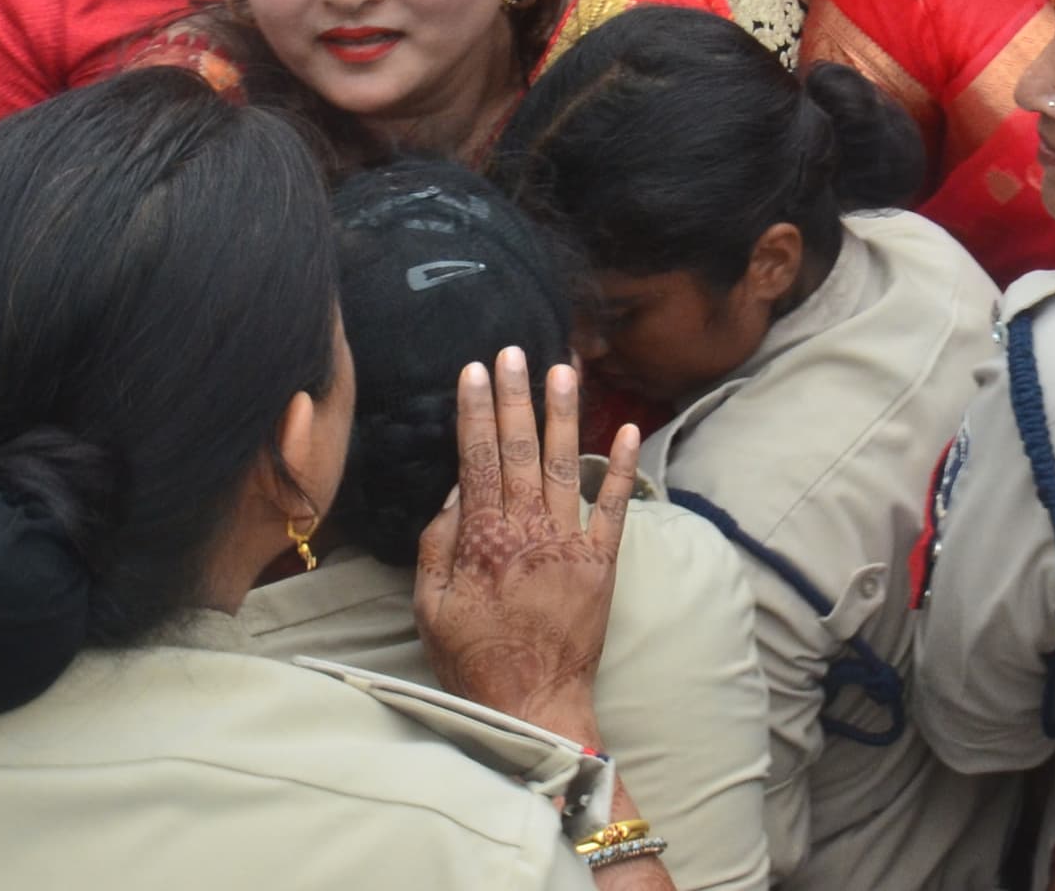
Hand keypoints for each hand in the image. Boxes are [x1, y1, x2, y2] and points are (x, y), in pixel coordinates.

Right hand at [417, 351, 633, 743]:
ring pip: (563, 464)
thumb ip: (437, 544)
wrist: (532, 704)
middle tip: (514, 350)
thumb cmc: (475, 659)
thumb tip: (454, 489)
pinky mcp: (602, 562)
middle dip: (516, 395)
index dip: (476, 412)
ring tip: (564, 367)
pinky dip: (619, 467)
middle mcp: (526, 531)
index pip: (478, 459)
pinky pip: (614, 506)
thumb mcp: (430, 606)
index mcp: (481, 540)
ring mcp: (569, 544)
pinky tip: (624, 428)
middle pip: (520, 450)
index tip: (475, 371)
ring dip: (563, 413)